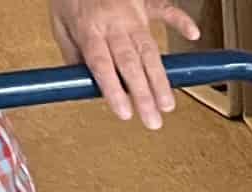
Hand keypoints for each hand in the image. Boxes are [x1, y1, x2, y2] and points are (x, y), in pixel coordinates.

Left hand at [50, 0, 199, 130]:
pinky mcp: (145, 2)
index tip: (124, 112)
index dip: (114, 89)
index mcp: (88, 29)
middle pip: (129, 62)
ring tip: (167, 104)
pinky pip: (165, 9)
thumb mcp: (59, 25)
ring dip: (159, 78)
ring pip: (148, 49)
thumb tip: (84, 85)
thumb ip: (73, 54)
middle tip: (153, 120)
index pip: (102, 64)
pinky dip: (180, 20)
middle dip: (143, 93)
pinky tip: (192, 34)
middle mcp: (113, 23)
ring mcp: (131, 12)